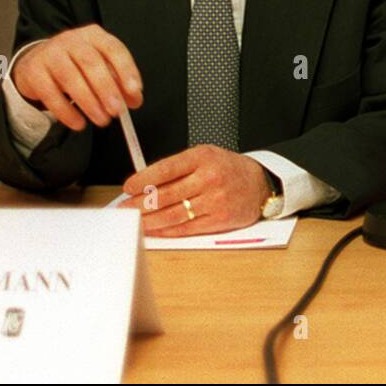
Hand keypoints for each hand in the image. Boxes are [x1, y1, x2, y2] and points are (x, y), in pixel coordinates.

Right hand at [10, 25, 142, 129]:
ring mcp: (50, 54)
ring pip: (70, 77)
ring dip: (88, 102)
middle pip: (91, 62)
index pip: (113, 48)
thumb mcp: (99, 68)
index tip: (135, 91)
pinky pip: (50, 93)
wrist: (37, 63)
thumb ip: (119, 82)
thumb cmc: (76, 65)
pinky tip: (78, 123)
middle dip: (106, 88)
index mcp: (94, 36)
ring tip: (101, 120)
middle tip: (117, 111)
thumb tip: (134, 100)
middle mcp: (71, 40)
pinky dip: (66, 111)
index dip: (126, 70)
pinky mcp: (34, 72)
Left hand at [118, 145, 271, 236]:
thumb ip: (179, 166)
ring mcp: (215, 200)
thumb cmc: (228, 168)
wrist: (260, 183)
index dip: (143, 179)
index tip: (129, 187)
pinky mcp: (219, 219)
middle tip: (125, 206)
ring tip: (136, 219)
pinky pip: (186, 228)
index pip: (166, 169)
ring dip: (150, 219)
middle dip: (140, 203)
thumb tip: (146, 181)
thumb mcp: (206, 155)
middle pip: (166, 194)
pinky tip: (155, 229)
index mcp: (203, 157)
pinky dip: (167, 230)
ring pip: (173, 214)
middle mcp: (209, 178)